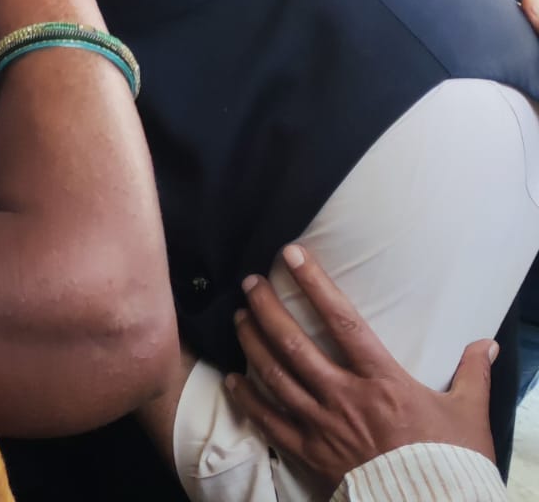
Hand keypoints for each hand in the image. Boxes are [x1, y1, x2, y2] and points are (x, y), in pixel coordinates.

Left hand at [225, 245, 496, 491]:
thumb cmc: (451, 462)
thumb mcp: (469, 414)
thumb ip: (472, 374)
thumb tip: (486, 343)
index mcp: (383, 381)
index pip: (342, 321)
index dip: (315, 284)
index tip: (292, 255)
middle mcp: (346, 398)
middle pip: (294, 344)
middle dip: (267, 309)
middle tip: (250, 284)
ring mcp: (324, 426)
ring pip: (275, 376)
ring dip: (252, 343)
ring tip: (238, 318)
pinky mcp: (311, 454)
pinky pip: (270, 422)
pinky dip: (247, 400)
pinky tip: (230, 381)